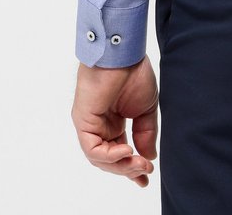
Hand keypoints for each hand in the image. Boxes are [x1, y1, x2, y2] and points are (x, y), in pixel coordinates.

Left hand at [71, 54, 158, 185]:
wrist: (124, 53)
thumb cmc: (133, 72)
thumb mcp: (146, 109)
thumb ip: (145, 134)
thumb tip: (148, 157)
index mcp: (114, 122)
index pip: (119, 152)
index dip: (132, 168)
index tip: (146, 178)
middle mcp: (100, 125)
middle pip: (109, 160)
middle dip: (128, 169)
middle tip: (145, 170)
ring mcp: (90, 124)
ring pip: (100, 158)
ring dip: (120, 164)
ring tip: (138, 162)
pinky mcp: (83, 121)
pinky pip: (92, 148)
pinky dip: (108, 155)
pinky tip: (125, 151)